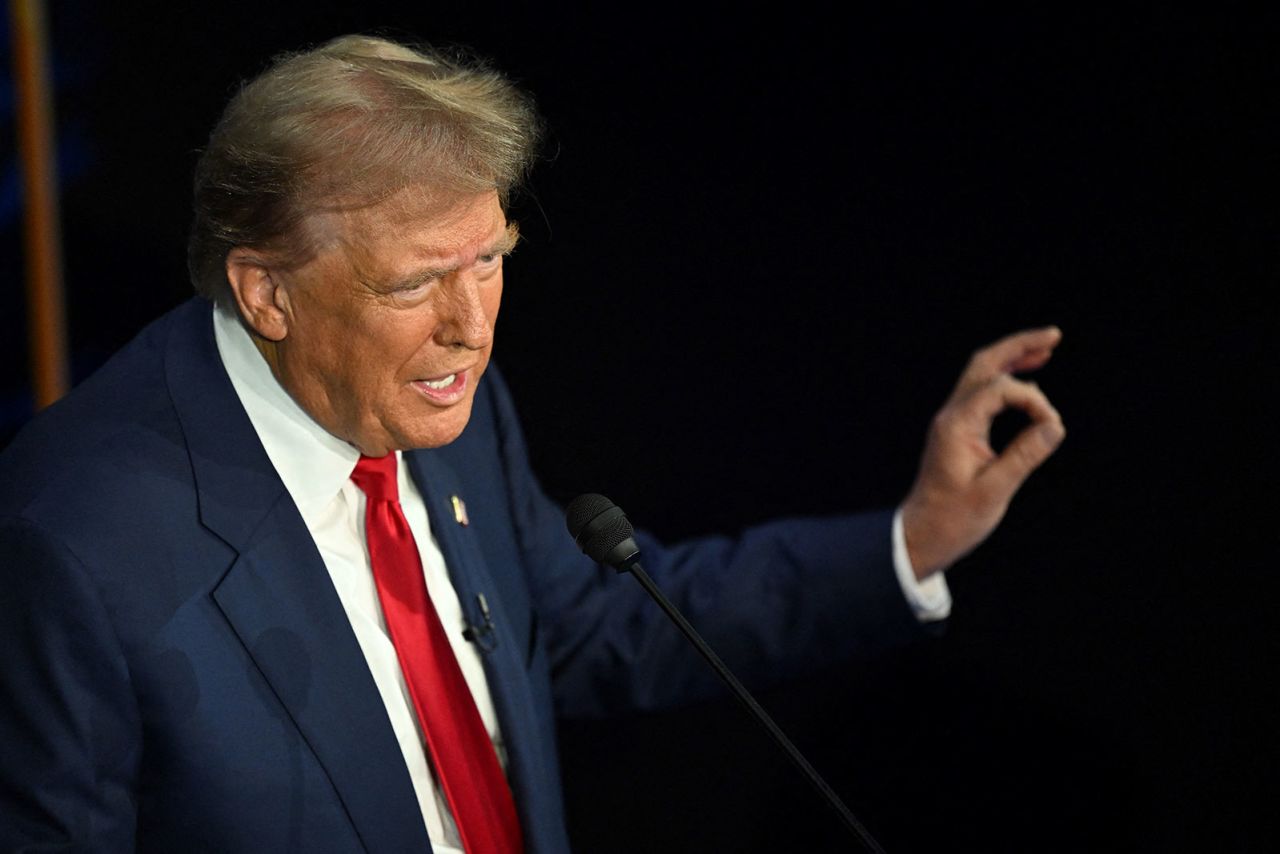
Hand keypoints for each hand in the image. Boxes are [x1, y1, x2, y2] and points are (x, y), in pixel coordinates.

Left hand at [900, 326, 1065, 577]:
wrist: (922, 535)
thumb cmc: (953, 519)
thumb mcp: (994, 491)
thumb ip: (1024, 456)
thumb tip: (1055, 424)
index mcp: (956, 425)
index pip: (1000, 389)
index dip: (1033, 399)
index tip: (1052, 426)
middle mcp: (952, 415)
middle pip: (984, 365)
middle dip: (1017, 347)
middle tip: (1053, 335)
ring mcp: (953, 421)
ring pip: (981, 376)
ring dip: (1012, 360)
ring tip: (1046, 350)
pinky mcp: (958, 432)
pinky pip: (982, 395)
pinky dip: (1006, 384)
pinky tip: (1028, 386)